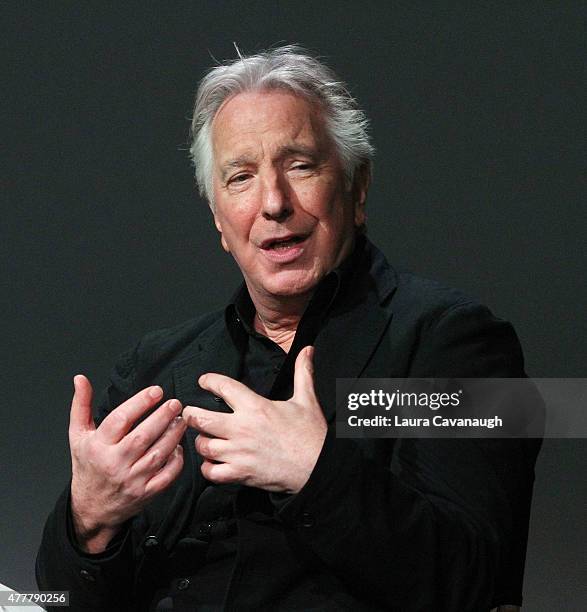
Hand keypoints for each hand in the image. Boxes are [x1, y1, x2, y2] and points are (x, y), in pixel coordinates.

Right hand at [68, 375, 186, 551]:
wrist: (91, 507)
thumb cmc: (88, 466)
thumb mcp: (78, 435)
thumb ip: (81, 405)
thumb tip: (80, 379)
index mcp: (98, 446)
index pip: (120, 420)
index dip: (140, 402)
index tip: (157, 391)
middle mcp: (114, 463)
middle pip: (142, 436)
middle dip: (162, 417)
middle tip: (175, 403)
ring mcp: (131, 480)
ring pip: (158, 454)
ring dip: (173, 435)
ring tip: (181, 420)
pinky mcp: (146, 493)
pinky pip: (167, 476)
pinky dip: (177, 460)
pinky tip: (179, 446)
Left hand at [182, 346, 326, 493]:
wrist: (319, 467)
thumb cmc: (311, 434)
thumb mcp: (306, 399)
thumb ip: (302, 372)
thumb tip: (308, 349)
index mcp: (256, 407)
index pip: (223, 387)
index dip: (209, 381)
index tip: (203, 380)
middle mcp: (242, 428)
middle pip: (200, 418)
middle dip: (190, 414)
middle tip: (189, 412)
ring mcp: (239, 452)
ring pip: (202, 446)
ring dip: (200, 442)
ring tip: (204, 438)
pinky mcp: (240, 474)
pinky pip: (211, 472)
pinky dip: (208, 468)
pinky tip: (213, 462)